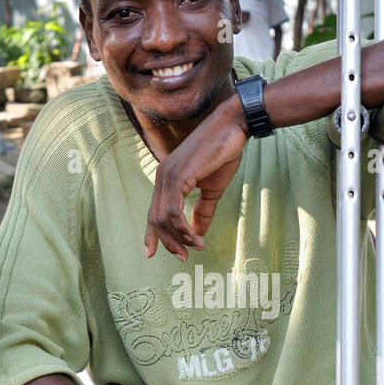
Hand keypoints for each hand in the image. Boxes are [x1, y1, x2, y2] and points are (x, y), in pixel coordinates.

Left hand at [144, 100, 248, 260]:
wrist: (232, 127)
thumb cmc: (222, 153)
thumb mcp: (212, 189)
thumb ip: (202, 211)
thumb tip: (197, 233)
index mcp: (166, 179)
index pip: (153, 211)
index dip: (151, 234)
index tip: (151, 253)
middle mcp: (162, 177)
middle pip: (155, 219)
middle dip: (167, 242)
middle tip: (183, 257)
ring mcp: (167, 175)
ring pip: (163, 218)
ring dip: (179, 238)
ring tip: (196, 246)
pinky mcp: (178, 176)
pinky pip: (173, 211)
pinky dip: (183, 228)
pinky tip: (195, 236)